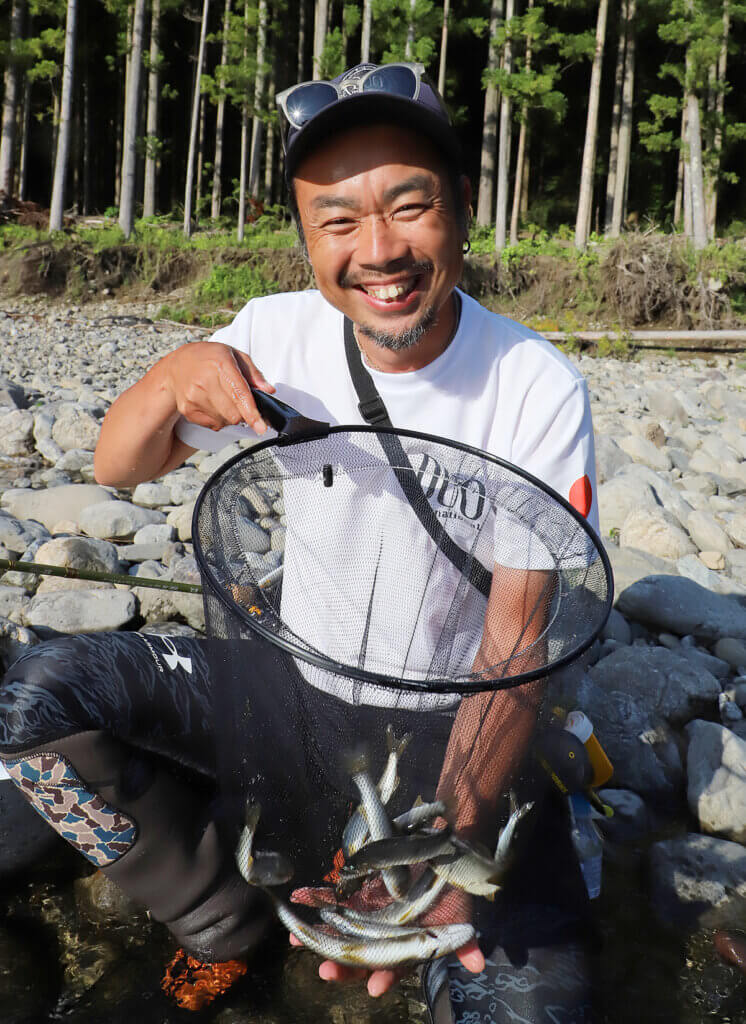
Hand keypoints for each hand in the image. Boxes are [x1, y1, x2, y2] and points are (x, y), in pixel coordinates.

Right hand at [161, 341, 274, 434]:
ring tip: (222, 399)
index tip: (260, 427)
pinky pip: (213, 425)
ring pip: (224, 421)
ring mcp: (193, 397)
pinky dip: (218, 419)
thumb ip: (254, 374)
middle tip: (238, 401)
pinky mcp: (187, 409)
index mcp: (220, 365)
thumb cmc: (210, 359)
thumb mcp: (235, 356)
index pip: (239, 394)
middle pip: (234, 414)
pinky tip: (213, 404)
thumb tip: (268, 390)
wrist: (179, 364)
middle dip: (242, 413)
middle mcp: (205, 381)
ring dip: (229, 416)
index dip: (251, 413)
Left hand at [289, 876, 484, 997]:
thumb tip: (478, 965)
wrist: (441, 849)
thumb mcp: (460, 913)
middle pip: (362, 955)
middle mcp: (385, 933)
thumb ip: (465, 942)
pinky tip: (298, 903)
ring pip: (342, 933)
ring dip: (321, 939)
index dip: (385, 977)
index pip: (395, 967)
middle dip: (343, 965)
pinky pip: (334, 900)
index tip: (374, 988)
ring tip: (298, 944)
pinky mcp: (359, 893)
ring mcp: (369, 914)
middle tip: (326, 972)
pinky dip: (316, 900)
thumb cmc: (451, 887)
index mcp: (407, 943)